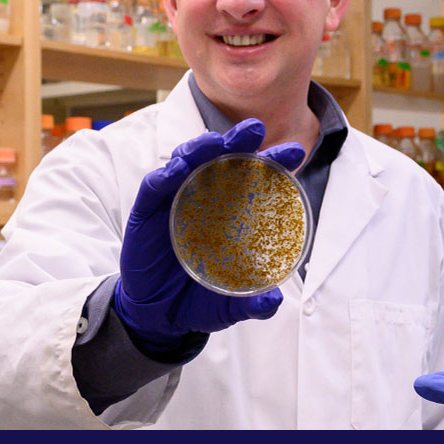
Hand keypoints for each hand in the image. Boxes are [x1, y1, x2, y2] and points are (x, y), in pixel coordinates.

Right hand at [113, 118, 306, 354]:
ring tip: (217, 140)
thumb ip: (252, 304)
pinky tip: (177, 169)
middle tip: (257, 128)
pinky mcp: (147, 211)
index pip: (254, 179)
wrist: (159, 315)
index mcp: (230, 212)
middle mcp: (204, 198)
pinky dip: (165, 174)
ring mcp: (174, 200)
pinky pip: (155, 185)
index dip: (274, 163)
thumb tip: (274, 301)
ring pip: (188, 162)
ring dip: (202, 147)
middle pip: (222, 160)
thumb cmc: (199, 299)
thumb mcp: (229, 304)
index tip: (296, 152)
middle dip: (239, 140)